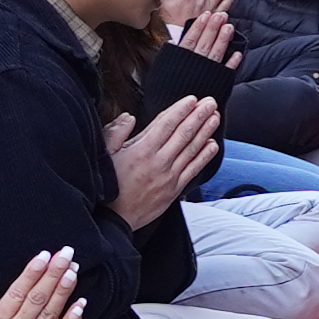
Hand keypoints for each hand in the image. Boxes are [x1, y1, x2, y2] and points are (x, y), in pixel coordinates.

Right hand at [107, 94, 221, 223]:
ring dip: (205, 132)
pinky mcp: (174, 189)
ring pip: (192, 149)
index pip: (166, 124)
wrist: (114, 219)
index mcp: (142, 150)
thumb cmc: (108, 185)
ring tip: (215, 118)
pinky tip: (212, 145)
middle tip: (210, 102)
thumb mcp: (104, 155)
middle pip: (184, 134)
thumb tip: (129, 117)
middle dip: (199, 116)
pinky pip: (194, 170)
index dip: (181, 110)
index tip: (192, 99)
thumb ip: (116, 133)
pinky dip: (204, 156)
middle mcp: (159, 162)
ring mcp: (169, 176)